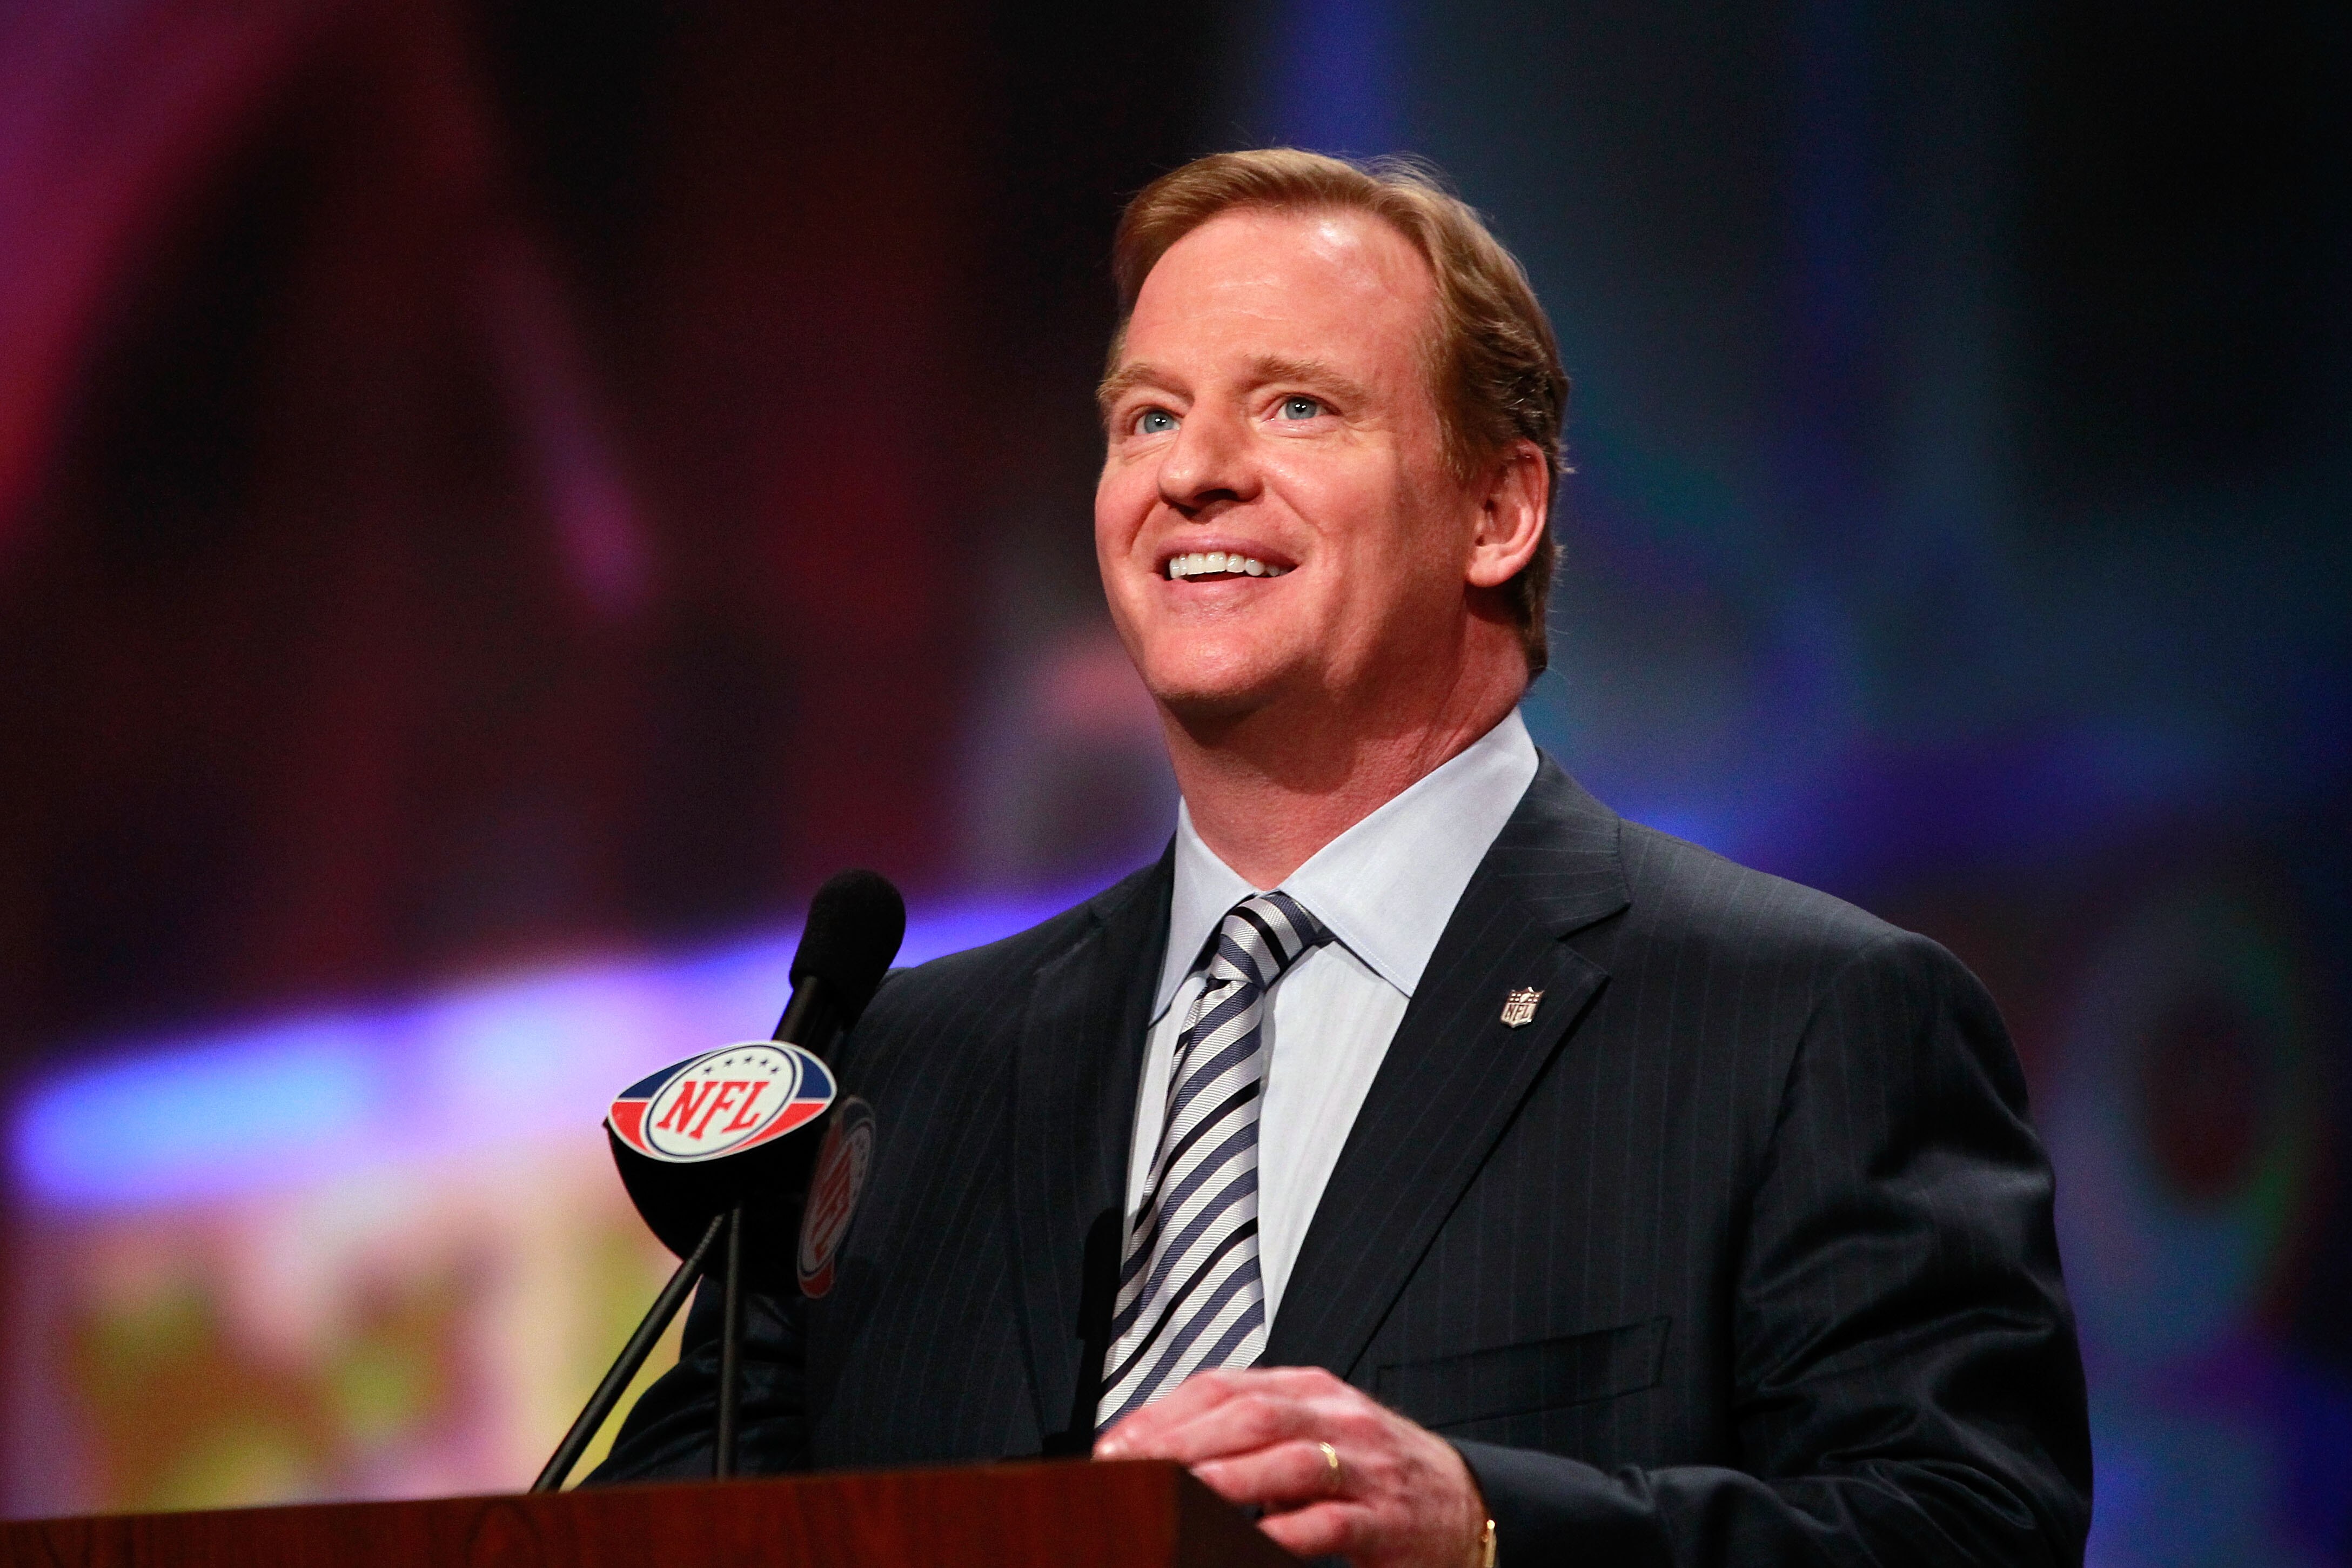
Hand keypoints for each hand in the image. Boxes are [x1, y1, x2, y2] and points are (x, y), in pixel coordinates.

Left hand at [1094, 1366, 1487, 1567]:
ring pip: (1286, 1461)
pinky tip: (1249, 1541)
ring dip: (1224, 1479)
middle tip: (1129, 1469)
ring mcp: (1363, 1465)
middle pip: (1249, 1416)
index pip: (1224, 1386)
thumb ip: (1249, 1435)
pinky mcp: (1384, 1520)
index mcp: (1309, 1389)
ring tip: (1173, 1496)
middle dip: (1182, 1441)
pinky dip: (1284, 1532)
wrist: (1466, 1502)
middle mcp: (1335, 1416)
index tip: (1116, 1445)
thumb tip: (1162, 1451)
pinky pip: (1327, 1522)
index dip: (1164, 1413)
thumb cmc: (1373, 1470)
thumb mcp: (1314, 1432)